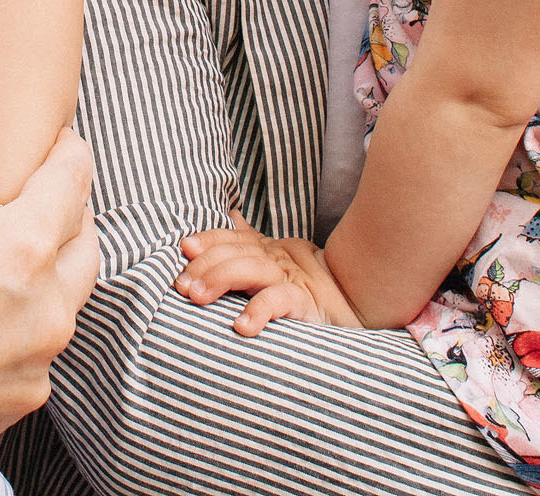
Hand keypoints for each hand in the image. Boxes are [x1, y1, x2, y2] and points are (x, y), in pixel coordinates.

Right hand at [0, 130, 99, 491]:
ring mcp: (36, 362)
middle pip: (85, 246)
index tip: (62, 144)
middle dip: (72, 215)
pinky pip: (35, 352)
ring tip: (14, 258)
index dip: (68, 152)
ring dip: (50, 273)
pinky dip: (21, 327)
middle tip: (45, 198)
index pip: (71, 182)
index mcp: (19, 247)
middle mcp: (44, 307)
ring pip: (65, 304)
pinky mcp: (17, 403)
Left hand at [175, 211, 360, 333]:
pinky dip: (258, 311)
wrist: (358, 303)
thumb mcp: (278, 259)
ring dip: (219, 280)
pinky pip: (278, 302)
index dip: (207, 240)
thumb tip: (231, 214)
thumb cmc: (312, 284)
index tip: (185, 248)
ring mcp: (290, 278)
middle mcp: (276, 258)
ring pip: (250, 270)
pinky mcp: (305, 302)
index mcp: (267, 248)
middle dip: (204, 266)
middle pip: (234, 253)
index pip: (231, 237)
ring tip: (197, 298)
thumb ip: (251, 241)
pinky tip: (241, 325)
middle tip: (181, 286)